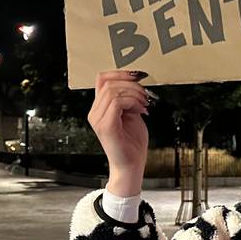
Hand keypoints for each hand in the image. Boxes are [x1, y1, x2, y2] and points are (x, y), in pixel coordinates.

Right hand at [87, 70, 152, 195]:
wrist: (132, 166)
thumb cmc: (132, 143)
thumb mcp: (132, 115)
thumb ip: (129, 99)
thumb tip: (136, 83)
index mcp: (100, 108)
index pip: (102, 79)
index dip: (120, 73)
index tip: (139, 76)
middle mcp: (95, 112)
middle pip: (107, 82)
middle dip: (131, 83)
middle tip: (146, 94)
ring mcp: (98, 119)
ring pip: (112, 90)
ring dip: (134, 93)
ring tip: (145, 104)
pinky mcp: (105, 126)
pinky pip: (117, 102)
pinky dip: (132, 102)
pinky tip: (141, 111)